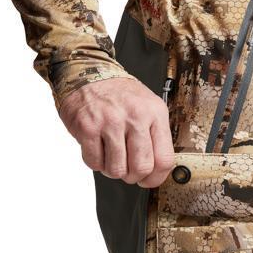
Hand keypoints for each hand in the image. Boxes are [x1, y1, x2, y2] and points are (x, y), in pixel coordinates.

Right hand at [57, 78, 174, 187]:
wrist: (88, 72)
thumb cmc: (119, 95)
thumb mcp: (148, 107)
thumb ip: (156, 136)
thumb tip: (159, 170)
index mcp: (155, 113)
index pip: (164, 159)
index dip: (156, 178)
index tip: (148, 180)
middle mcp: (135, 116)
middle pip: (141, 168)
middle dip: (133, 176)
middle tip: (128, 171)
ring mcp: (110, 121)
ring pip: (117, 169)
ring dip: (113, 170)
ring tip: (112, 157)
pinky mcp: (88, 127)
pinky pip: (94, 162)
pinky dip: (96, 162)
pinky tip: (98, 149)